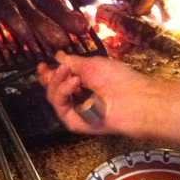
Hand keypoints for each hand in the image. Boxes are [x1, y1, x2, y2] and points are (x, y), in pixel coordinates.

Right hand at [37, 51, 179, 148]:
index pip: (61, 80)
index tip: (43, 64)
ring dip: (56, 82)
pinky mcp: (76, 123)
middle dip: (49, 78)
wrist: (136, 99)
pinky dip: (62, 93)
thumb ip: (73, 62)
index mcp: (85, 84)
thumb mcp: (93, 64)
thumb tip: (59, 56)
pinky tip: (73, 83)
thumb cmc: (120, 79)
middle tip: (49, 69)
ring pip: (53, 98)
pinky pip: (61, 108)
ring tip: (70, 74)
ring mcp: (77, 112)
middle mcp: (80, 99)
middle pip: (52, 90)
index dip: (50, 72)